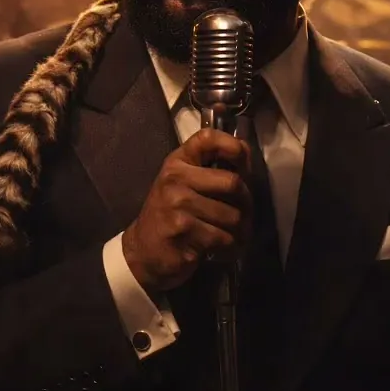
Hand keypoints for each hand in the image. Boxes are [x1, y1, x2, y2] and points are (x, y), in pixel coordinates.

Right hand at [122, 128, 253, 293]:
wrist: (143, 251)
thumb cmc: (169, 215)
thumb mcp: (182, 183)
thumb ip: (209, 166)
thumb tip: (245, 150)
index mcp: (177, 163)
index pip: (208, 138)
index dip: (234, 146)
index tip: (243, 163)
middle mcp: (175, 179)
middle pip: (233, 183)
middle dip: (247, 203)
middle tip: (244, 215)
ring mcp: (178, 206)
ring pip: (234, 216)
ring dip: (240, 231)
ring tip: (232, 235)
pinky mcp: (184, 232)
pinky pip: (225, 239)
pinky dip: (230, 248)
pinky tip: (220, 250)